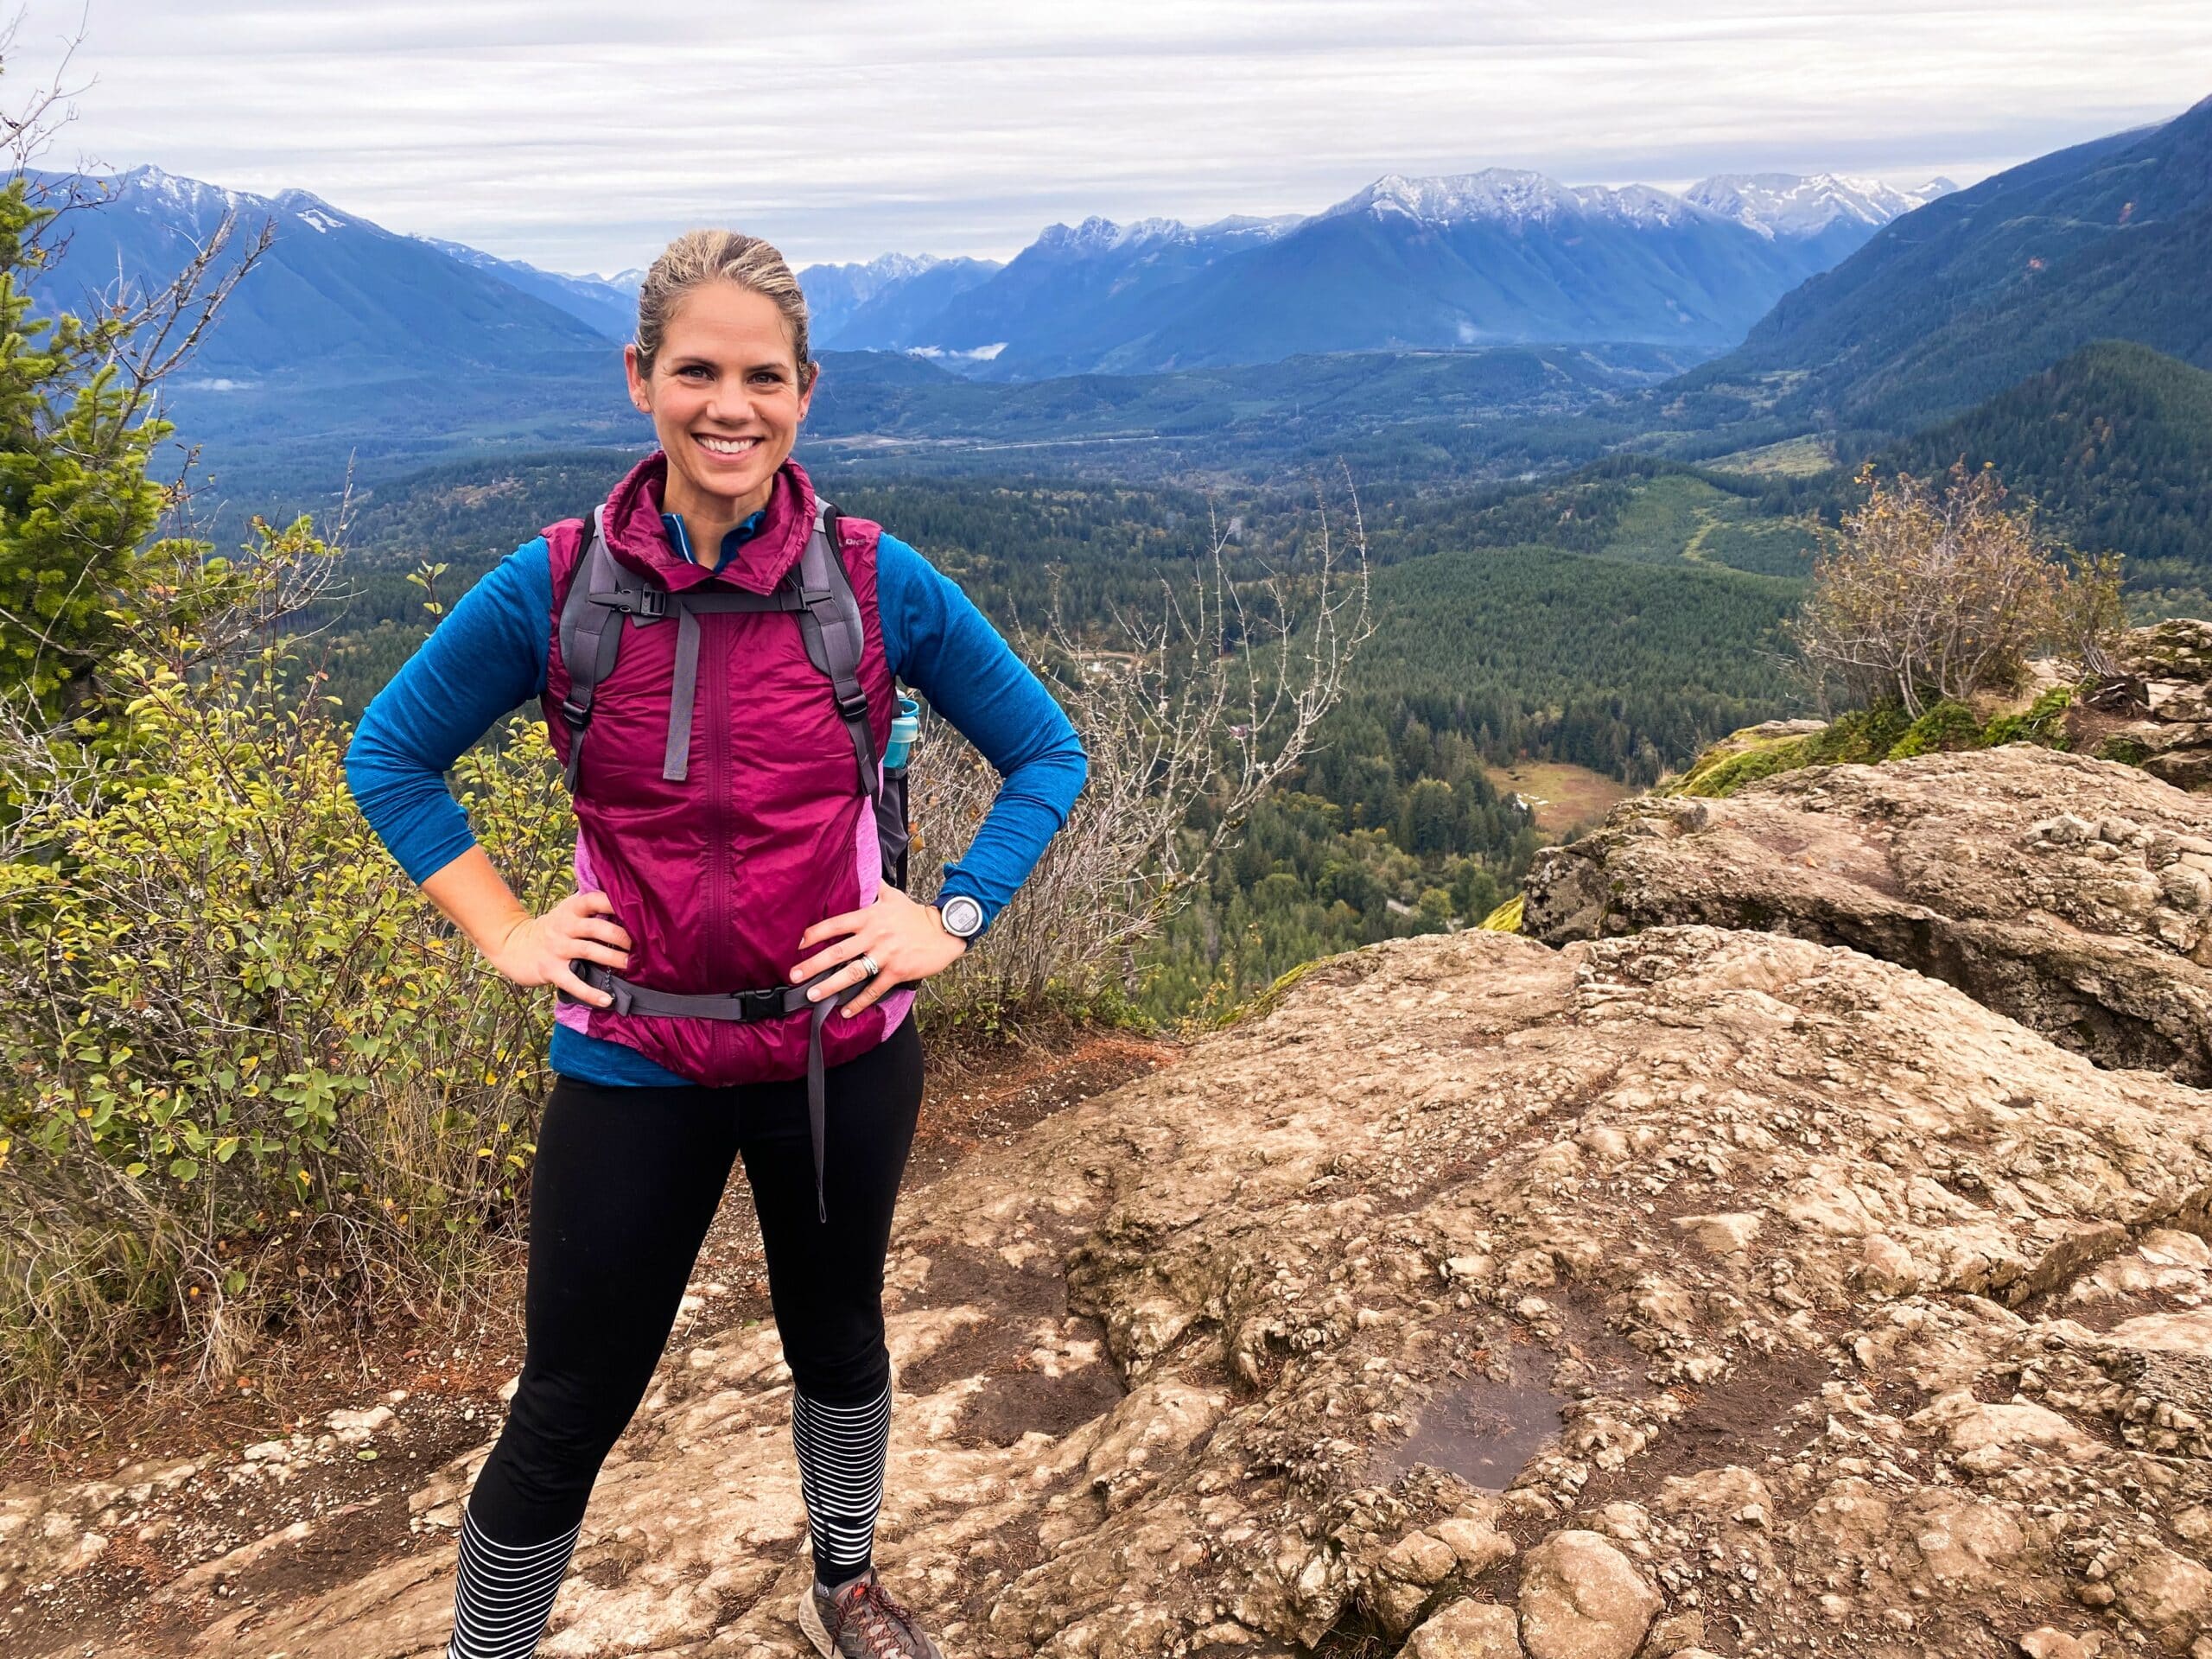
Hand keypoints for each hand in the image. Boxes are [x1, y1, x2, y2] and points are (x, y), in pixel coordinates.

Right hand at [488, 890, 633, 1008]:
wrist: (513, 946)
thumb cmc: (551, 929)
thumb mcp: (566, 912)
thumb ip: (590, 907)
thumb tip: (624, 902)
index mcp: (570, 909)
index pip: (594, 900)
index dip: (614, 903)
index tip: (637, 909)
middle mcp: (564, 926)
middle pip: (596, 927)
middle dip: (620, 936)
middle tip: (640, 945)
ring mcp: (557, 948)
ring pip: (589, 951)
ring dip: (612, 958)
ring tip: (630, 965)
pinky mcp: (551, 970)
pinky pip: (573, 983)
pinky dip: (591, 993)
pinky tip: (607, 999)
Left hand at [789, 886, 968, 1019]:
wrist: (944, 931)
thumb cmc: (916, 915)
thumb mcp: (894, 896)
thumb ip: (876, 887)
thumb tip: (865, 874)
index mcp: (869, 917)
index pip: (835, 924)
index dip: (814, 935)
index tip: (798, 945)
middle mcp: (874, 935)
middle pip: (837, 951)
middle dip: (813, 965)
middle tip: (794, 976)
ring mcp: (886, 954)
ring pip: (852, 972)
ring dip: (830, 986)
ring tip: (812, 995)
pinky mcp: (898, 971)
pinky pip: (874, 989)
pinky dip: (859, 1002)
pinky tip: (845, 1012)